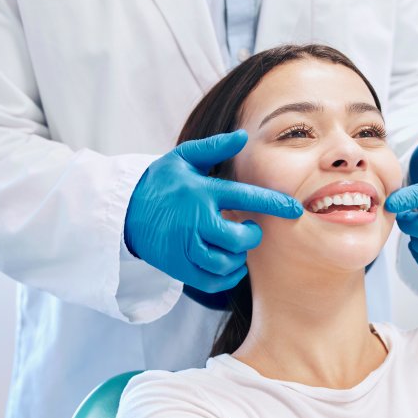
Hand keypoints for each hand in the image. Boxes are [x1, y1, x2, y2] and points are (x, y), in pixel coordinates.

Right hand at [124, 130, 302, 292]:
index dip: (274, 204)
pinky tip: (230, 265)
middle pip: (238, 238)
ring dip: (239, 258)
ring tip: (237, 246)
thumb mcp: (183, 158)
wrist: (123, 211)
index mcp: (201, 192)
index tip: (295, 210)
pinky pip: (211, 281)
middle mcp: (194, 221)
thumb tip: (243, 137)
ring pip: (225, 262)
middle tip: (250, 230)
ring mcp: (184, 246)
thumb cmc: (160, 182)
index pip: (245, 197)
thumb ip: (214, 147)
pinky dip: (227, 277)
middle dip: (252, 236)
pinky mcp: (177, 267)